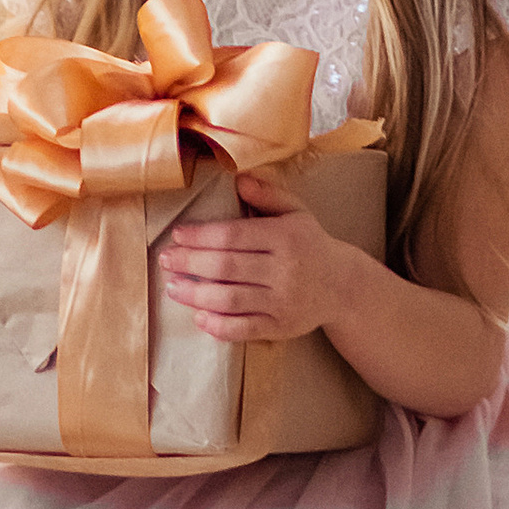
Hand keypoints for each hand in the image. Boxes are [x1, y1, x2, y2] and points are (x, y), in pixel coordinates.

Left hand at [161, 170, 353, 346]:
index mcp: (286, 237)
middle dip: (189, 264)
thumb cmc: (309, 244)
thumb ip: (268, 194)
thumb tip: (238, 178)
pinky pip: (244, 329)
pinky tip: (199, 316)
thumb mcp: (296, 212)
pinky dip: (218, 326)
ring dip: (195, 295)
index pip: (234, 236)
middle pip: (226, 267)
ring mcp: (283, 302)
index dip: (201, 236)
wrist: (342, 286)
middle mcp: (285, 270)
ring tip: (173, 287)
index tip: (177, 235)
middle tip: (165, 260)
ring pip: (230, 300)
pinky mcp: (282, 327)